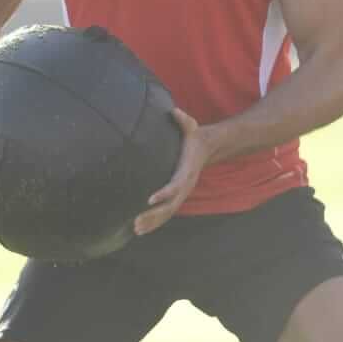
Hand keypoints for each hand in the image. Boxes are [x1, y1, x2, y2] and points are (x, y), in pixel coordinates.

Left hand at [133, 107, 207, 236]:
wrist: (207, 147)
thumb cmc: (194, 136)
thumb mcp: (191, 126)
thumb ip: (183, 120)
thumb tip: (175, 111)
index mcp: (186, 171)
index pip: (175, 185)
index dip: (164, 193)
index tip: (150, 199)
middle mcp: (185, 185)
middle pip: (170, 206)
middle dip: (154, 216)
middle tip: (136, 222)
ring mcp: (182, 193)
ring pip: (168, 213)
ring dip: (152, 223)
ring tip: (136, 230)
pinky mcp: (177, 195)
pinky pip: (167, 212)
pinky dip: (155, 222)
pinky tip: (142, 228)